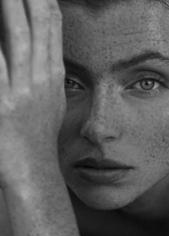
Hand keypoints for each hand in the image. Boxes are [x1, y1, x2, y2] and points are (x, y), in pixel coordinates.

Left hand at [0, 0, 65, 187]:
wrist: (32, 173)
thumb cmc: (36, 142)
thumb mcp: (51, 107)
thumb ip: (47, 78)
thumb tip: (45, 58)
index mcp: (52, 80)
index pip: (52, 33)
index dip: (46, 5)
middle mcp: (40, 80)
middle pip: (38, 27)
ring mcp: (21, 89)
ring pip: (18, 35)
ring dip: (12, 8)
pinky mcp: (1, 102)